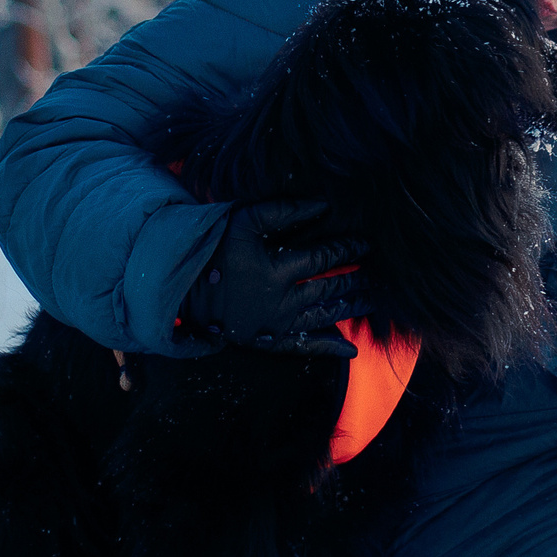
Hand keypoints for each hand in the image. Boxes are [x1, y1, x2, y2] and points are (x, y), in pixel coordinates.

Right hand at [183, 199, 368, 357]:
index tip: (366, 245)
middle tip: (377, 276)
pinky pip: (302, 347)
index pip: (323, 257)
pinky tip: (350, 351)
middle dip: (356, 280)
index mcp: (276, 269)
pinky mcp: (266, 339)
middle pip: (329, 288)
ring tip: (372, 301)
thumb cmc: (213, 246)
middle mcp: (280, 300)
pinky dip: (327, 349)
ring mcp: (274, 323)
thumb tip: (323, 205)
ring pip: (322, 316)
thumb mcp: (244, 220)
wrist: (179, 285)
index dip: (347, 250)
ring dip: (350, 309)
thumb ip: (283, 211)